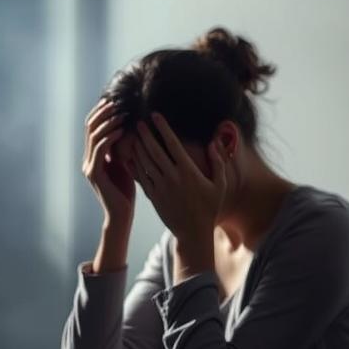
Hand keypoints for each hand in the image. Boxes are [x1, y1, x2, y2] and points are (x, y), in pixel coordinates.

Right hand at [81, 98, 133, 226]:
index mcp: (93, 157)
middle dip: (102, 113)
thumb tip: (130, 126)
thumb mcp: (125, 164)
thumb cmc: (126, 190)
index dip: (100, 112)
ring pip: (93, 137)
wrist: (121, 215)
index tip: (113, 99)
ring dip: (107, 123)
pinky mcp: (95, 175)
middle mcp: (87, 160)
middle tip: (116, 102)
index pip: (92, 128)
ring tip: (120, 113)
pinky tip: (121, 130)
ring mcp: (89, 167)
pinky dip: (109, 138)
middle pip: (89, 129)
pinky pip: (100, 151)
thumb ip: (122, 148)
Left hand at [127, 113, 227, 278]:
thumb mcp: (220, 185)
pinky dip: (134, 165)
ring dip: (138, 147)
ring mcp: (161, 187)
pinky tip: (128, 156)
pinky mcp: (153, 196)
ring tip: (132, 135)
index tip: (156, 116)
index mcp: (189, 172)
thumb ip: (218, 163)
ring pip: (145, 163)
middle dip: (146, 135)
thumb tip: (213, 143)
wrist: (193, 232)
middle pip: (155, 151)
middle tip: (138, 122)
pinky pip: (140, 177)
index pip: (173, 144)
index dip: (163, 128)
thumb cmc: (209, 208)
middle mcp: (172, 177)